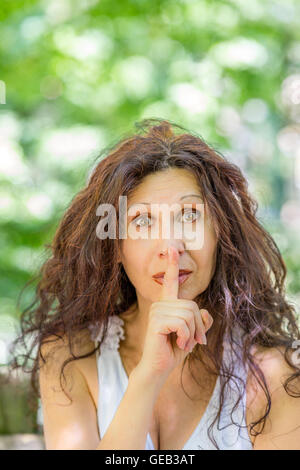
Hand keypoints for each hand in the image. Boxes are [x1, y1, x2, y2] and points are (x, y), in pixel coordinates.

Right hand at [137, 246, 213, 381]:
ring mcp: (157, 311)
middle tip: (194, 341)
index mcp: (168, 303)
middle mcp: (161, 304)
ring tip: (183, 344)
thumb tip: (205, 313)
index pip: (171, 281)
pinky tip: (179, 344)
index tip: (173, 248)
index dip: (172, 264)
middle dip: (198, 326)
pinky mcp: (157, 321)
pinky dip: (187, 337)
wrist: (159, 369)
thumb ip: (200, 322)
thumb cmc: (174, 351)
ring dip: (192, 333)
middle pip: (193, 305)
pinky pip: (183, 323)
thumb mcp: (193, 335)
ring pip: (189, 314)